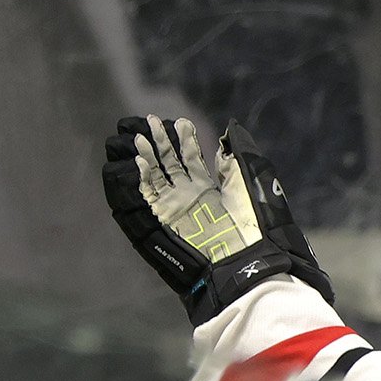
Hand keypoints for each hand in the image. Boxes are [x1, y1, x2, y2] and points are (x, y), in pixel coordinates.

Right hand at [101, 115, 333, 325]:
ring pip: (151, 180)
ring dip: (143, 158)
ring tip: (133, 136)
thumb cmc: (249, 226)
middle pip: (166, 165)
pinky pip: (142, 203)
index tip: (176, 120)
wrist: (242, 260)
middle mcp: (185, 198)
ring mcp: (171, 212)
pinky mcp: (161, 226)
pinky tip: (130, 164)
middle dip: (157, 142)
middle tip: (147, 120)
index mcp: (206, 189)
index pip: (188, 158)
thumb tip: (228, 133)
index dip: (182, 139)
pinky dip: (135, 184)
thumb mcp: (246, 184)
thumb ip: (235, 159)